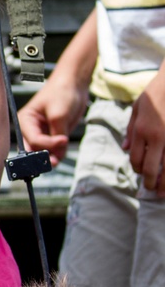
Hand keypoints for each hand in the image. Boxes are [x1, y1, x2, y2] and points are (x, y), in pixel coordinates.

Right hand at [18, 76, 88, 165]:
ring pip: (43, 152)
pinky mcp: (52, 135)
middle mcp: (30, 128)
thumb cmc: (62, 93)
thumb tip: (57, 154)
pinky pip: (53, 150)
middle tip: (55, 162)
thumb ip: (57, 136)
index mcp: (26, 120)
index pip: (33, 140)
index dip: (48, 144)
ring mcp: (42, 133)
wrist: (74, 85)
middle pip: (33, 150)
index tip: (63, 140)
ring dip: (53, 156)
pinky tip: (63, 149)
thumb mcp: (59, 114)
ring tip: (61, 154)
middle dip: (44, 157)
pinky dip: (59, 152)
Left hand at [124, 69, 164, 191]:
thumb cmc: (155, 93)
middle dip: (150, 182)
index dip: (137, 169)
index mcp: (141, 130)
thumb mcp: (137, 108)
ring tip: (163, 192)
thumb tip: (126, 148)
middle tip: (151, 190)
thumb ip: (130, 130)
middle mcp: (156, 137)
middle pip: (150, 168)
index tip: (140, 173)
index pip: (135, 158)